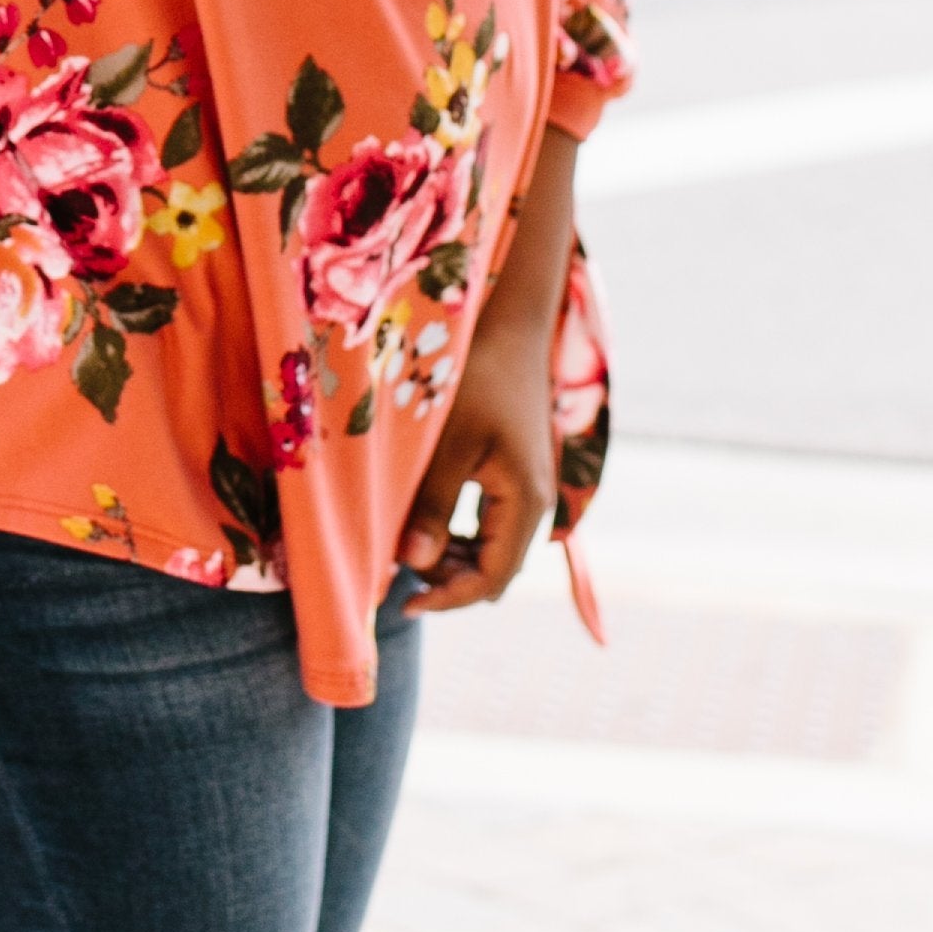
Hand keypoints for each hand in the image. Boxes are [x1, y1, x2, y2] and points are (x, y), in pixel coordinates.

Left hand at [394, 300, 557, 612]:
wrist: (509, 328)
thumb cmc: (476, 377)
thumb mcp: (446, 444)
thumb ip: (431, 506)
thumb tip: (411, 567)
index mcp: (525, 502)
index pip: (491, 578)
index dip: (448, 599)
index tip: (401, 602)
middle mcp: (536, 503)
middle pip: (494, 571)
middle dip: (447, 582)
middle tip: (395, 574)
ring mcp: (530, 490)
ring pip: (491, 550)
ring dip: (451, 561)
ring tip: (405, 550)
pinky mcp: (517, 476)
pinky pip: (490, 526)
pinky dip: (459, 537)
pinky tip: (425, 525)